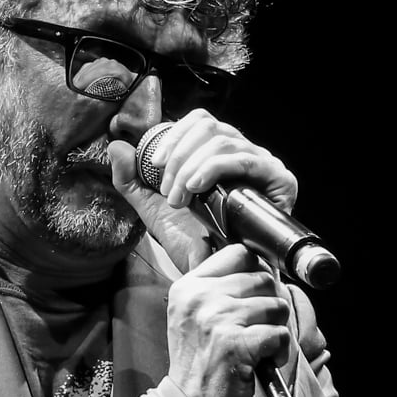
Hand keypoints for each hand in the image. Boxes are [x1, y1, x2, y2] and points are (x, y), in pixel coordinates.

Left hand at [108, 110, 297, 272]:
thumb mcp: (152, 207)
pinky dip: (214, 168)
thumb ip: (131, 179)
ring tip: (180, 198)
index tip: (154, 164)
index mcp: (217, 152)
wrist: (215, 274)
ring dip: (191, 167)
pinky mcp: (279, 180)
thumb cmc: (192, 241)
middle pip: (209, 128)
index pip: (199, 122)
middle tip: (167, 189)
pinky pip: (246, 159)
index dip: (174, 135)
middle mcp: (242, 152)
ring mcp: (262, 164)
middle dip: (178, 156)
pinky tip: (198, 187)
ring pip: (223, 141)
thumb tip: (116, 146)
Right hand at [166, 244, 290, 396]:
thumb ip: (216, 289)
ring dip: (276, 329)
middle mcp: (200, 298)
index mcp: (188, 288)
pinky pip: (280, 332)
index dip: (256, 272)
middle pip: (263, 278)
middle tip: (254, 331)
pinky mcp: (237, 344)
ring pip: (276, 305)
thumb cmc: (197, 368)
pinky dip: (280, 351)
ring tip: (257, 349)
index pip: (238, 253)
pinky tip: (263, 363)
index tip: (254, 295)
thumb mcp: (192, 318)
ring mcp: (218, 320)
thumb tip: (256, 265)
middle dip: (269, 306)